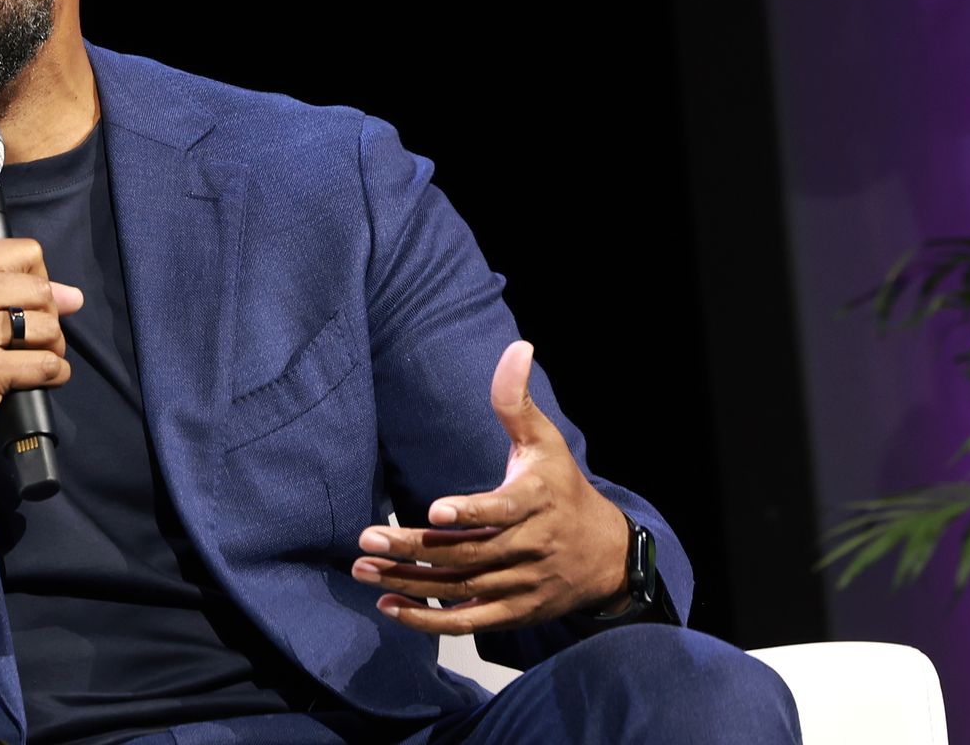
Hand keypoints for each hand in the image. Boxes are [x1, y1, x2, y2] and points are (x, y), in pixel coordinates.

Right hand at [0, 239, 83, 531]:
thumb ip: (6, 291)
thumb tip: (75, 296)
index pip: (25, 252)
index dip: (36, 279)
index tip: (23, 305)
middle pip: (42, 290)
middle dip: (48, 318)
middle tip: (28, 340)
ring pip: (49, 327)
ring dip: (52, 349)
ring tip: (29, 361)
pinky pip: (48, 365)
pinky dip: (54, 376)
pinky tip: (36, 381)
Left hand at [348, 340, 631, 634]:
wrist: (606, 555)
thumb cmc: (562, 487)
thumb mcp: (545, 442)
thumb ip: (517, 401)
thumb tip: (518, 346)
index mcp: (537, 501)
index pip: (503, 509)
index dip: (471, 512)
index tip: (436, 511)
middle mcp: (530, 546)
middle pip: (467, 553)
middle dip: (414, 549)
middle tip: (367, 541)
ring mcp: (522, 584)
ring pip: (460, 587)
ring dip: (409, 582)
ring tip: (363, 570)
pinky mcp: (514, 612)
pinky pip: (468, 621)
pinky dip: (428, 619)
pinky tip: (389, 607)